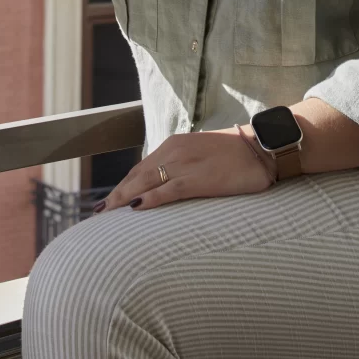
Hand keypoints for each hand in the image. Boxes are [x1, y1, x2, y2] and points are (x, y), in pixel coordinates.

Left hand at [93, 127, 277, 212]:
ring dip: (123, 198)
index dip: (122, 186)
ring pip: (145, 182)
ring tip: (106, 214)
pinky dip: (149, 199)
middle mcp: (174, 151)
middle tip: (97, 212)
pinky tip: (136, 209)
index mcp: (174, 145)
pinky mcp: (198, 178)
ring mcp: (185, 164)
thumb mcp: (200, 156)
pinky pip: (167, 190)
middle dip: (116, 194)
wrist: (261, 149)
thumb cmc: (234, 155)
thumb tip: (164, 185)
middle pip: (136, 175)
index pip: (140, 168)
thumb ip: (181, 166)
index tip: (107, 202)